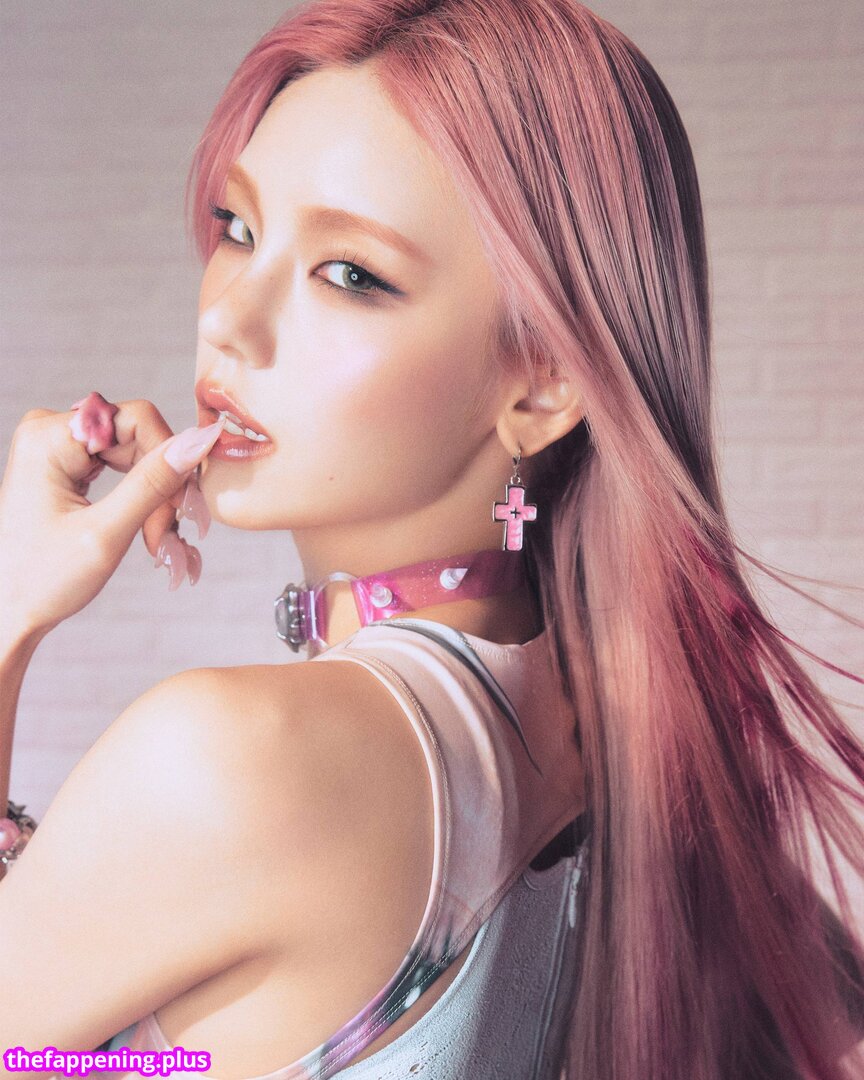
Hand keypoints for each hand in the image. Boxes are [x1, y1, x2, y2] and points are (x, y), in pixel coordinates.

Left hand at [0, 396, 224, 641]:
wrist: (4, 613)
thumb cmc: (39, 582)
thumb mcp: (106, 533)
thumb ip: (154, 483)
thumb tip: (200, 439)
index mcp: (47, 437)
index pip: (138, 420)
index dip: (169, 460)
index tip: (179, 512)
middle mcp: (47, 430)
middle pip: (137, 436)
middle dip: (161, 486)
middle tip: (166, 537)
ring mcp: (54, 445)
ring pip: (134, 452)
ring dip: (154, 496)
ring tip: (156, 540)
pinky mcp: (62, 462)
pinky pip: (118, 464)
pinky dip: (138, 497)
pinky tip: (143, 527)